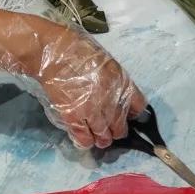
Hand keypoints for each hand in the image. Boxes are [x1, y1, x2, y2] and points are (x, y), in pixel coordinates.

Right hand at [0, 10, 144, 147]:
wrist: (55, 53)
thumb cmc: (81, 52)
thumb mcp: (109, 63)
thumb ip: (118, 83)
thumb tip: (123, 101)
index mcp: (122, 82)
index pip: (139, 107)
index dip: (135, 115)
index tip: (131, 117)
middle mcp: (111, 100)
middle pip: (120, 127)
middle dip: (117, 130)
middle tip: (112, 130)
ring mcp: (92, 111)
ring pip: (104, 137)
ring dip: (103, 139)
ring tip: (99, 137)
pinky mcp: (73, 118)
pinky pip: (84, 139)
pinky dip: (86, 141)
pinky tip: (86, 138)